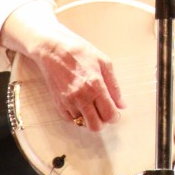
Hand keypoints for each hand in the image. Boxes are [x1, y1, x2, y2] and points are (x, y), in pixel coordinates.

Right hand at [1, 1, 125, 131]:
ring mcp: (67, 102)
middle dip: (103, 121)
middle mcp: (81, 97)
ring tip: (92, 104)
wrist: (52, 49)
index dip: (115, 116)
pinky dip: (77, 115)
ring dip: (89, 117)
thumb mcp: (104, 62)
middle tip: (104, 111)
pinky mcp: (58, 103)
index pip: (109, 114)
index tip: (115, 112)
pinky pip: (71, 119)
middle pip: (95, 126)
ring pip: (83, 123)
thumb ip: (114, 86)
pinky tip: (80, 104)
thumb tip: (121, 104)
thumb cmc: (79, 52)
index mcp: (95, 86)